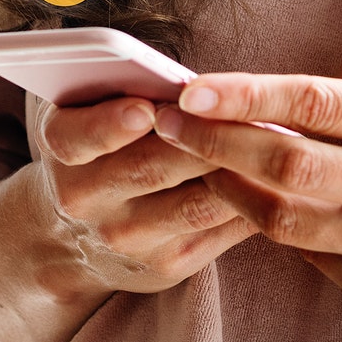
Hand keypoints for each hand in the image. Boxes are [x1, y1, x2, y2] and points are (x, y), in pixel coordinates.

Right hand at [31, 95, 256, 294]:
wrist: (72, 239)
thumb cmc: (98, 145)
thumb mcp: (86, 107)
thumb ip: (116, 82)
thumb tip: (187, 75)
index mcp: (62, 148)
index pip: (77, 137)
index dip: (110, 124)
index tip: (146, 109)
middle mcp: (85, 199)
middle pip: (153, 167)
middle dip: (206, 138)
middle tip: (249, 110)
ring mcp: (127, 238)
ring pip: (197, 203)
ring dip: (241, 171)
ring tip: (278, 139)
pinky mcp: (165, 265)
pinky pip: (220, 229)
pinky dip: (254, 201)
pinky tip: (278, 176)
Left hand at [152, 44, 341, 336]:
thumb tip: (327, 68)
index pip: (315, 102)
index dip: (244, 94)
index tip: (191, 88)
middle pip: (285, 161)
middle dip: (213, 139)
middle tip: (165, 122)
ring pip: (284, 215)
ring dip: (228, 184)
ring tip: (193, 157)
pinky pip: (310, 254)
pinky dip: (271, 223)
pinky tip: (248, 197)